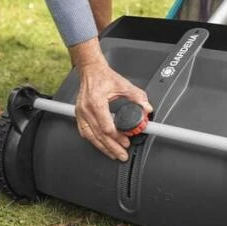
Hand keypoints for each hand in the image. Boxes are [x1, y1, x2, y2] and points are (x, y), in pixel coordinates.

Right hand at [70, 38, 152, 160]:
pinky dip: (93, 140)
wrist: (90, 70)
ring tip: (113, 154)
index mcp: (96, 102)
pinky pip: (84, 132)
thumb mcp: (123, 85)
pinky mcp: (79, 115)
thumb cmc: (104, 77)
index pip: (105, 126)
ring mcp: (80, 113)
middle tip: (122, 155)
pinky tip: (100, 145)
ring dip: (102, 147)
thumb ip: (137, 97)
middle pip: (99, 135)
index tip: (126, 142)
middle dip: (111, 147)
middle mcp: (86, 109)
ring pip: (90, 136)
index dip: (116, 137)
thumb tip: (147, 108)